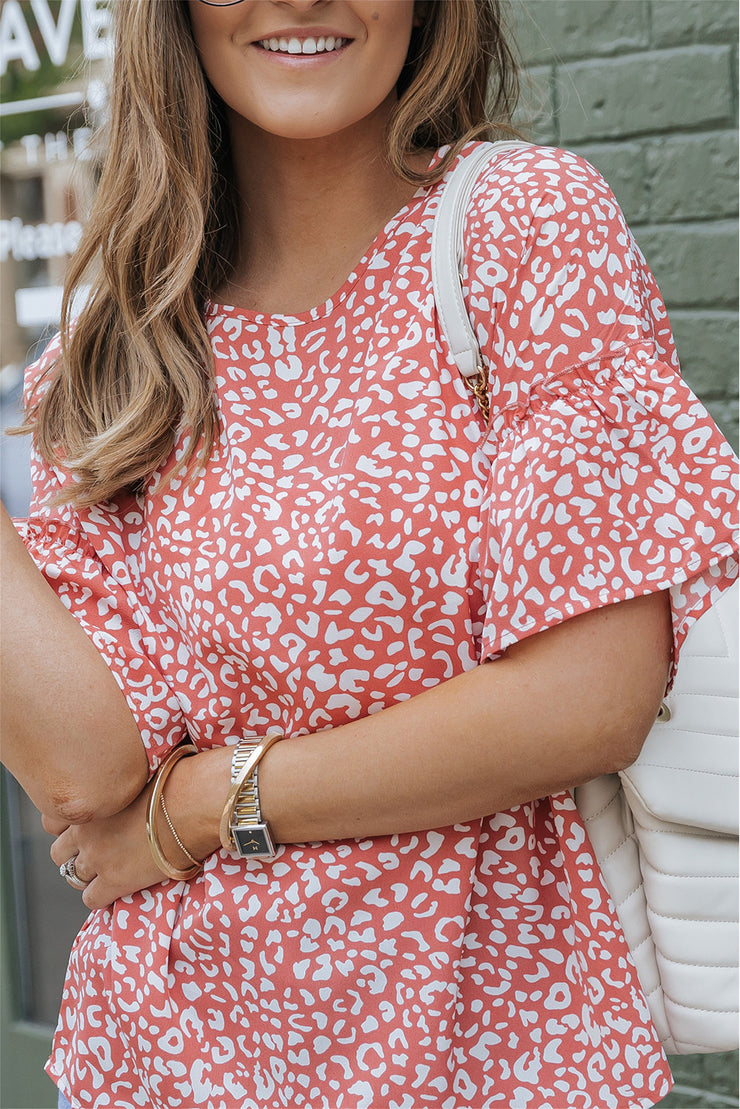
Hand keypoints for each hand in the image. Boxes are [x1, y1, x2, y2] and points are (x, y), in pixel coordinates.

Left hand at [46, 782, 175, 909]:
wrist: (192, 805)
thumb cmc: (175, 782)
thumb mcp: (137, 775)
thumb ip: (118, 787)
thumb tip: (126, 785)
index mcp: (89, 802)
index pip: (51, 822)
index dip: (67, 829)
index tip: (84, 829)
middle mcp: (85, 831)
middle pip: (59, 853)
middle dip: (74, 854)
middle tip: (97, 853)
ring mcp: (97, 858)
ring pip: (73, 877)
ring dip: (87, 876)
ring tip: (109, 872)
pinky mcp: (114, 881)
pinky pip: (91, 899)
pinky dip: (101, 896)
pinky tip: (118, 887)